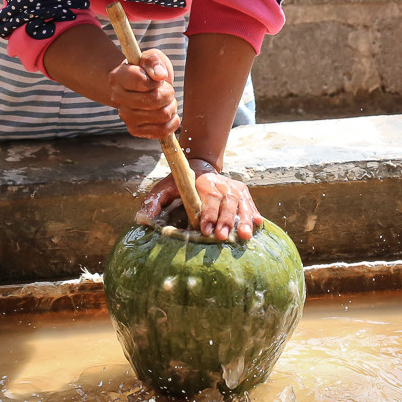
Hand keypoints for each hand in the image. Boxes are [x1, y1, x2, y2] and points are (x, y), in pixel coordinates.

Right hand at [108, 48, 178, 138]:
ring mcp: (125, 116)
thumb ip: (153, 61)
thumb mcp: (151, 57)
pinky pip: (162, 131)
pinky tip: (169, 114)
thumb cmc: (146, 71)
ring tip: (167, 101)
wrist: (139, 88)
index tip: (158, 79)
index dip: (157, 80)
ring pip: (161, 115)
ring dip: (171, 106)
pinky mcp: (134, 130)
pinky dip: (172, 122)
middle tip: (167, 90)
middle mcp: (117, 97)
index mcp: (118, 76)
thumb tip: (160, 75)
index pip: (143, 81)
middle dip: (168, 93)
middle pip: (154, 100)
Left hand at [140, 161, 263, 241]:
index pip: (208, 198)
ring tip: (244, 236)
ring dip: (243, 219)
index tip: (204, 229)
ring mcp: (233, 187)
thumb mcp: (164, 187)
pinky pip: (250, 203)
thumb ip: (154, 201)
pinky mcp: (241, 192)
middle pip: (227, 202)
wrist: (200, 165)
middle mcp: (221, 184)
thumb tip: (143, 217)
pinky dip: (254, 212)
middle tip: (222, 236)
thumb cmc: (181, 182)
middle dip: (225, 220)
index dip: (208, 213)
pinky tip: (258, 224)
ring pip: (241, 203)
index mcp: (202, 183)